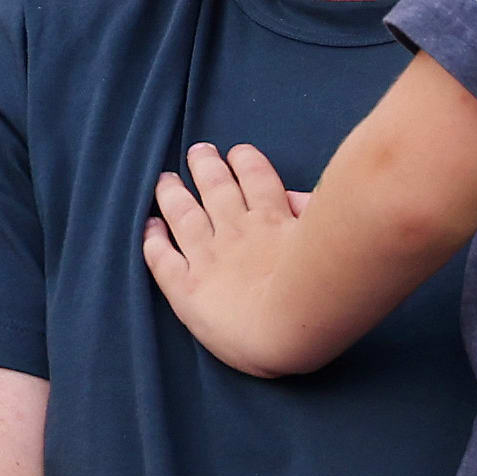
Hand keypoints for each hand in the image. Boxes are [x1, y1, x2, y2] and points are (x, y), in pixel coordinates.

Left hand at [140, 142, 321, 376]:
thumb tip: (297, 197)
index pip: (256, 180)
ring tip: (165, 179)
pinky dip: (153, 240)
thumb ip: (312, 213)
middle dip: (207, 167)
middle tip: (199, 151)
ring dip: (173, 194)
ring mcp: (209, 258)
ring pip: (184, 215)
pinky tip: (149, 227)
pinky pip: (162, 259)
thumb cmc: (322, 286)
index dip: (246, 163)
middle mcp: (237, 233)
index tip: (238, 153)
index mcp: (272, 220)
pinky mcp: (187, 288)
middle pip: (217, 189)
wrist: (290, 325)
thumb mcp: (327, 236)